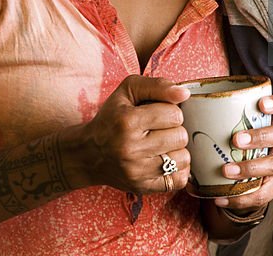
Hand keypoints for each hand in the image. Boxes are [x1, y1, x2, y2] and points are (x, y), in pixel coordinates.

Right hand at [66, 75, 191, 194]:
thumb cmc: (111, 118)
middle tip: (158, 130)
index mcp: (127, 121)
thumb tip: (184, 93)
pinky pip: (178, 180)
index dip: (170, 111)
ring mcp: (137, 172)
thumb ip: (156, 85)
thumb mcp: (127, 91)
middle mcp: (131, 148)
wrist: (87, 154)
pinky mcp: (142, 187)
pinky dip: (176, 169)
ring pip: (183, 158)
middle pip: (180, 136)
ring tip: (160, 145)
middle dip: (173, 130)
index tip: (159, 114)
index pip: (174, 114)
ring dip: (176, 150)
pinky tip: (163, 160)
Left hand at [213, 93, 272, 211]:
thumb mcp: (230, 121)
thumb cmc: (232, 136)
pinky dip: (241, 198)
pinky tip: (221, 198)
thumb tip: (182, 96)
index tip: (261, 104)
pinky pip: (263, 194)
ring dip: (251, 167)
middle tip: (235, 140)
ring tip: (226, 170)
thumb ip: (215, 109)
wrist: (240, 172)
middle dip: (260, 137)